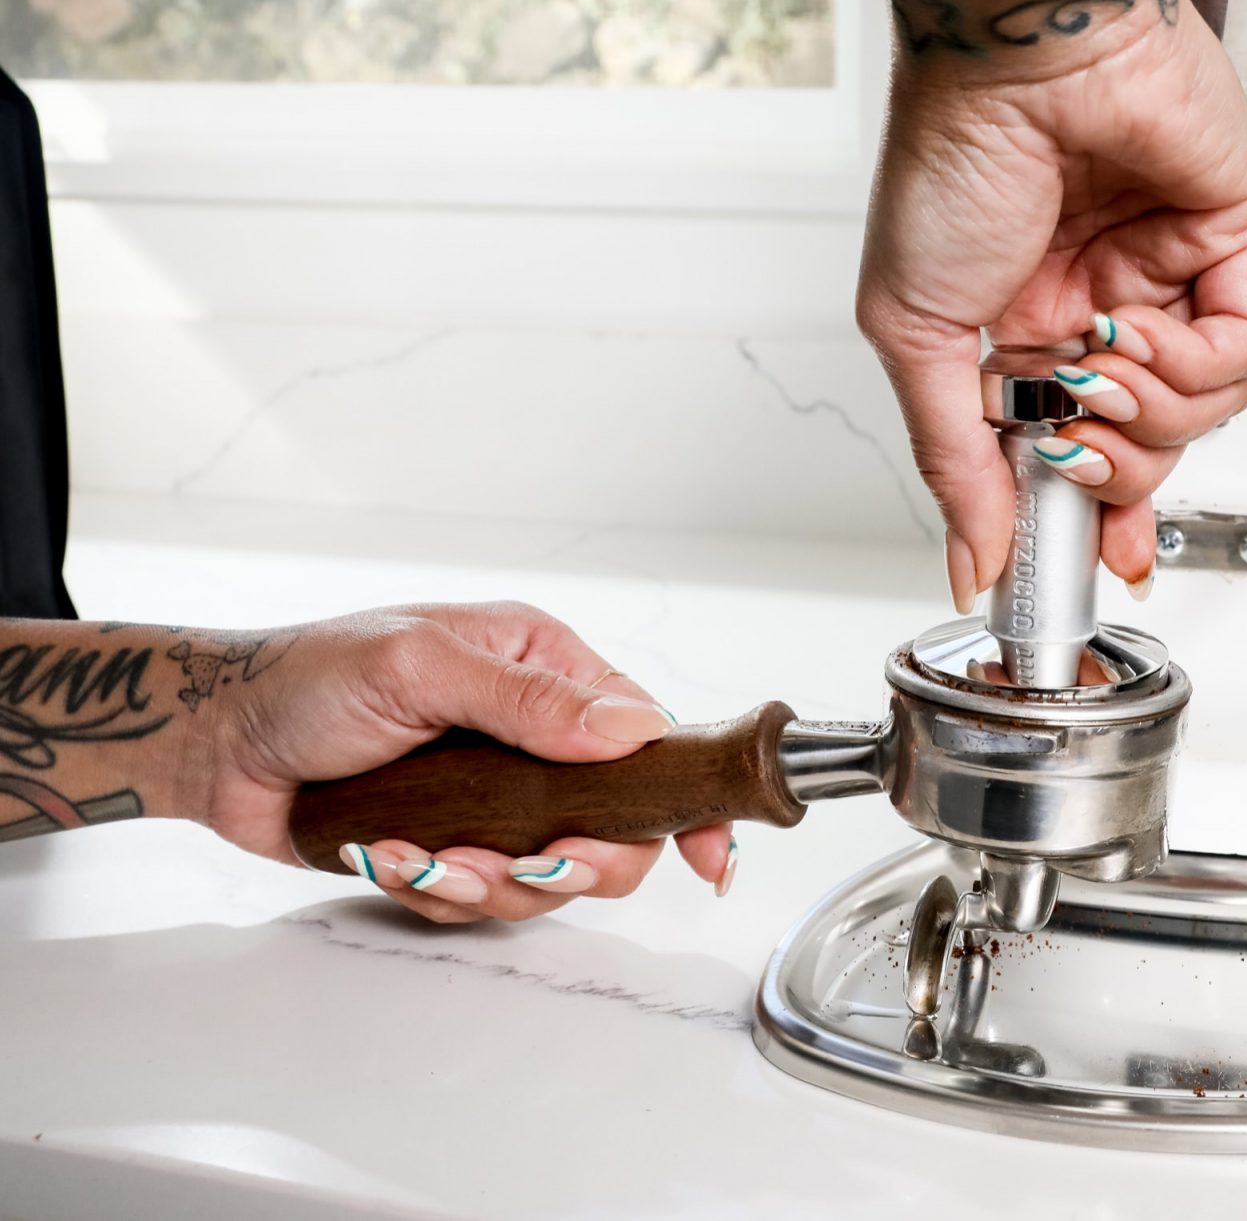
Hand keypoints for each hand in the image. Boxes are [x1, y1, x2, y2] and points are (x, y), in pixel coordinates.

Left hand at [180, 603, 733, 923]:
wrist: (216, 743)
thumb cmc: (309, 678)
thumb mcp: (421, 668)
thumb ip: (530, 700)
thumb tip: (635, 726)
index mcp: (546, 669)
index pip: (651, 736)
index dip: (686, 798)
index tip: (709, 855)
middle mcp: (536, 736)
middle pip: (615, 826)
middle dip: (571, 862)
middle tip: (523, 865)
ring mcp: (498, 797)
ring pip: (550, 876)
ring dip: (486, 881)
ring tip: (419, 856)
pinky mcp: (455, 844)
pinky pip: (484, 898)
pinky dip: (437, 891)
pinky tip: (389, 856)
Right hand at [854, 0, 1246, 608]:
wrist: (1016, 53)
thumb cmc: (950, 157)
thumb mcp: (915, 334)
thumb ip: (954, 460)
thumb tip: (971, 557)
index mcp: (1027, 334)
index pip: (1082, 453)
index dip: (1095, 514)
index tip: (1092, 559)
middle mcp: (1102, 311)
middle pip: (1148, 450)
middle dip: (1117, 470)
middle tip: (1078, 442)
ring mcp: (1169, 279)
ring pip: (1202, 412)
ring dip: (1150, 406)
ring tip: (1099, 358)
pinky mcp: (1231, 243)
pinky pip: (1244, 353)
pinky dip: (1193, 360)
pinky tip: (1141, 324)